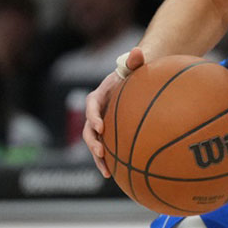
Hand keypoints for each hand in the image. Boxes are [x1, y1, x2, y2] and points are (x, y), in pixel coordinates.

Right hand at [84, 48, 144, 175]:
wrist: (139, 80)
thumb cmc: (138, 72)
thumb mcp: (137, 64)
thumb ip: (135, 59)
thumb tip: (137, 51)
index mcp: (101, 94)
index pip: (91, 104)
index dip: (92, 115)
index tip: (99, 126)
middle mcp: (98, 111)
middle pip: (88, 128)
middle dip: (92, 142)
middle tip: (100, 152)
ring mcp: (104, 124)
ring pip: (95, 143)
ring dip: (98, 158)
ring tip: (106, 172)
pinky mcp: (111, 134)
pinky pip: (108, 149)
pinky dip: (111, 161)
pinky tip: (119, 176)